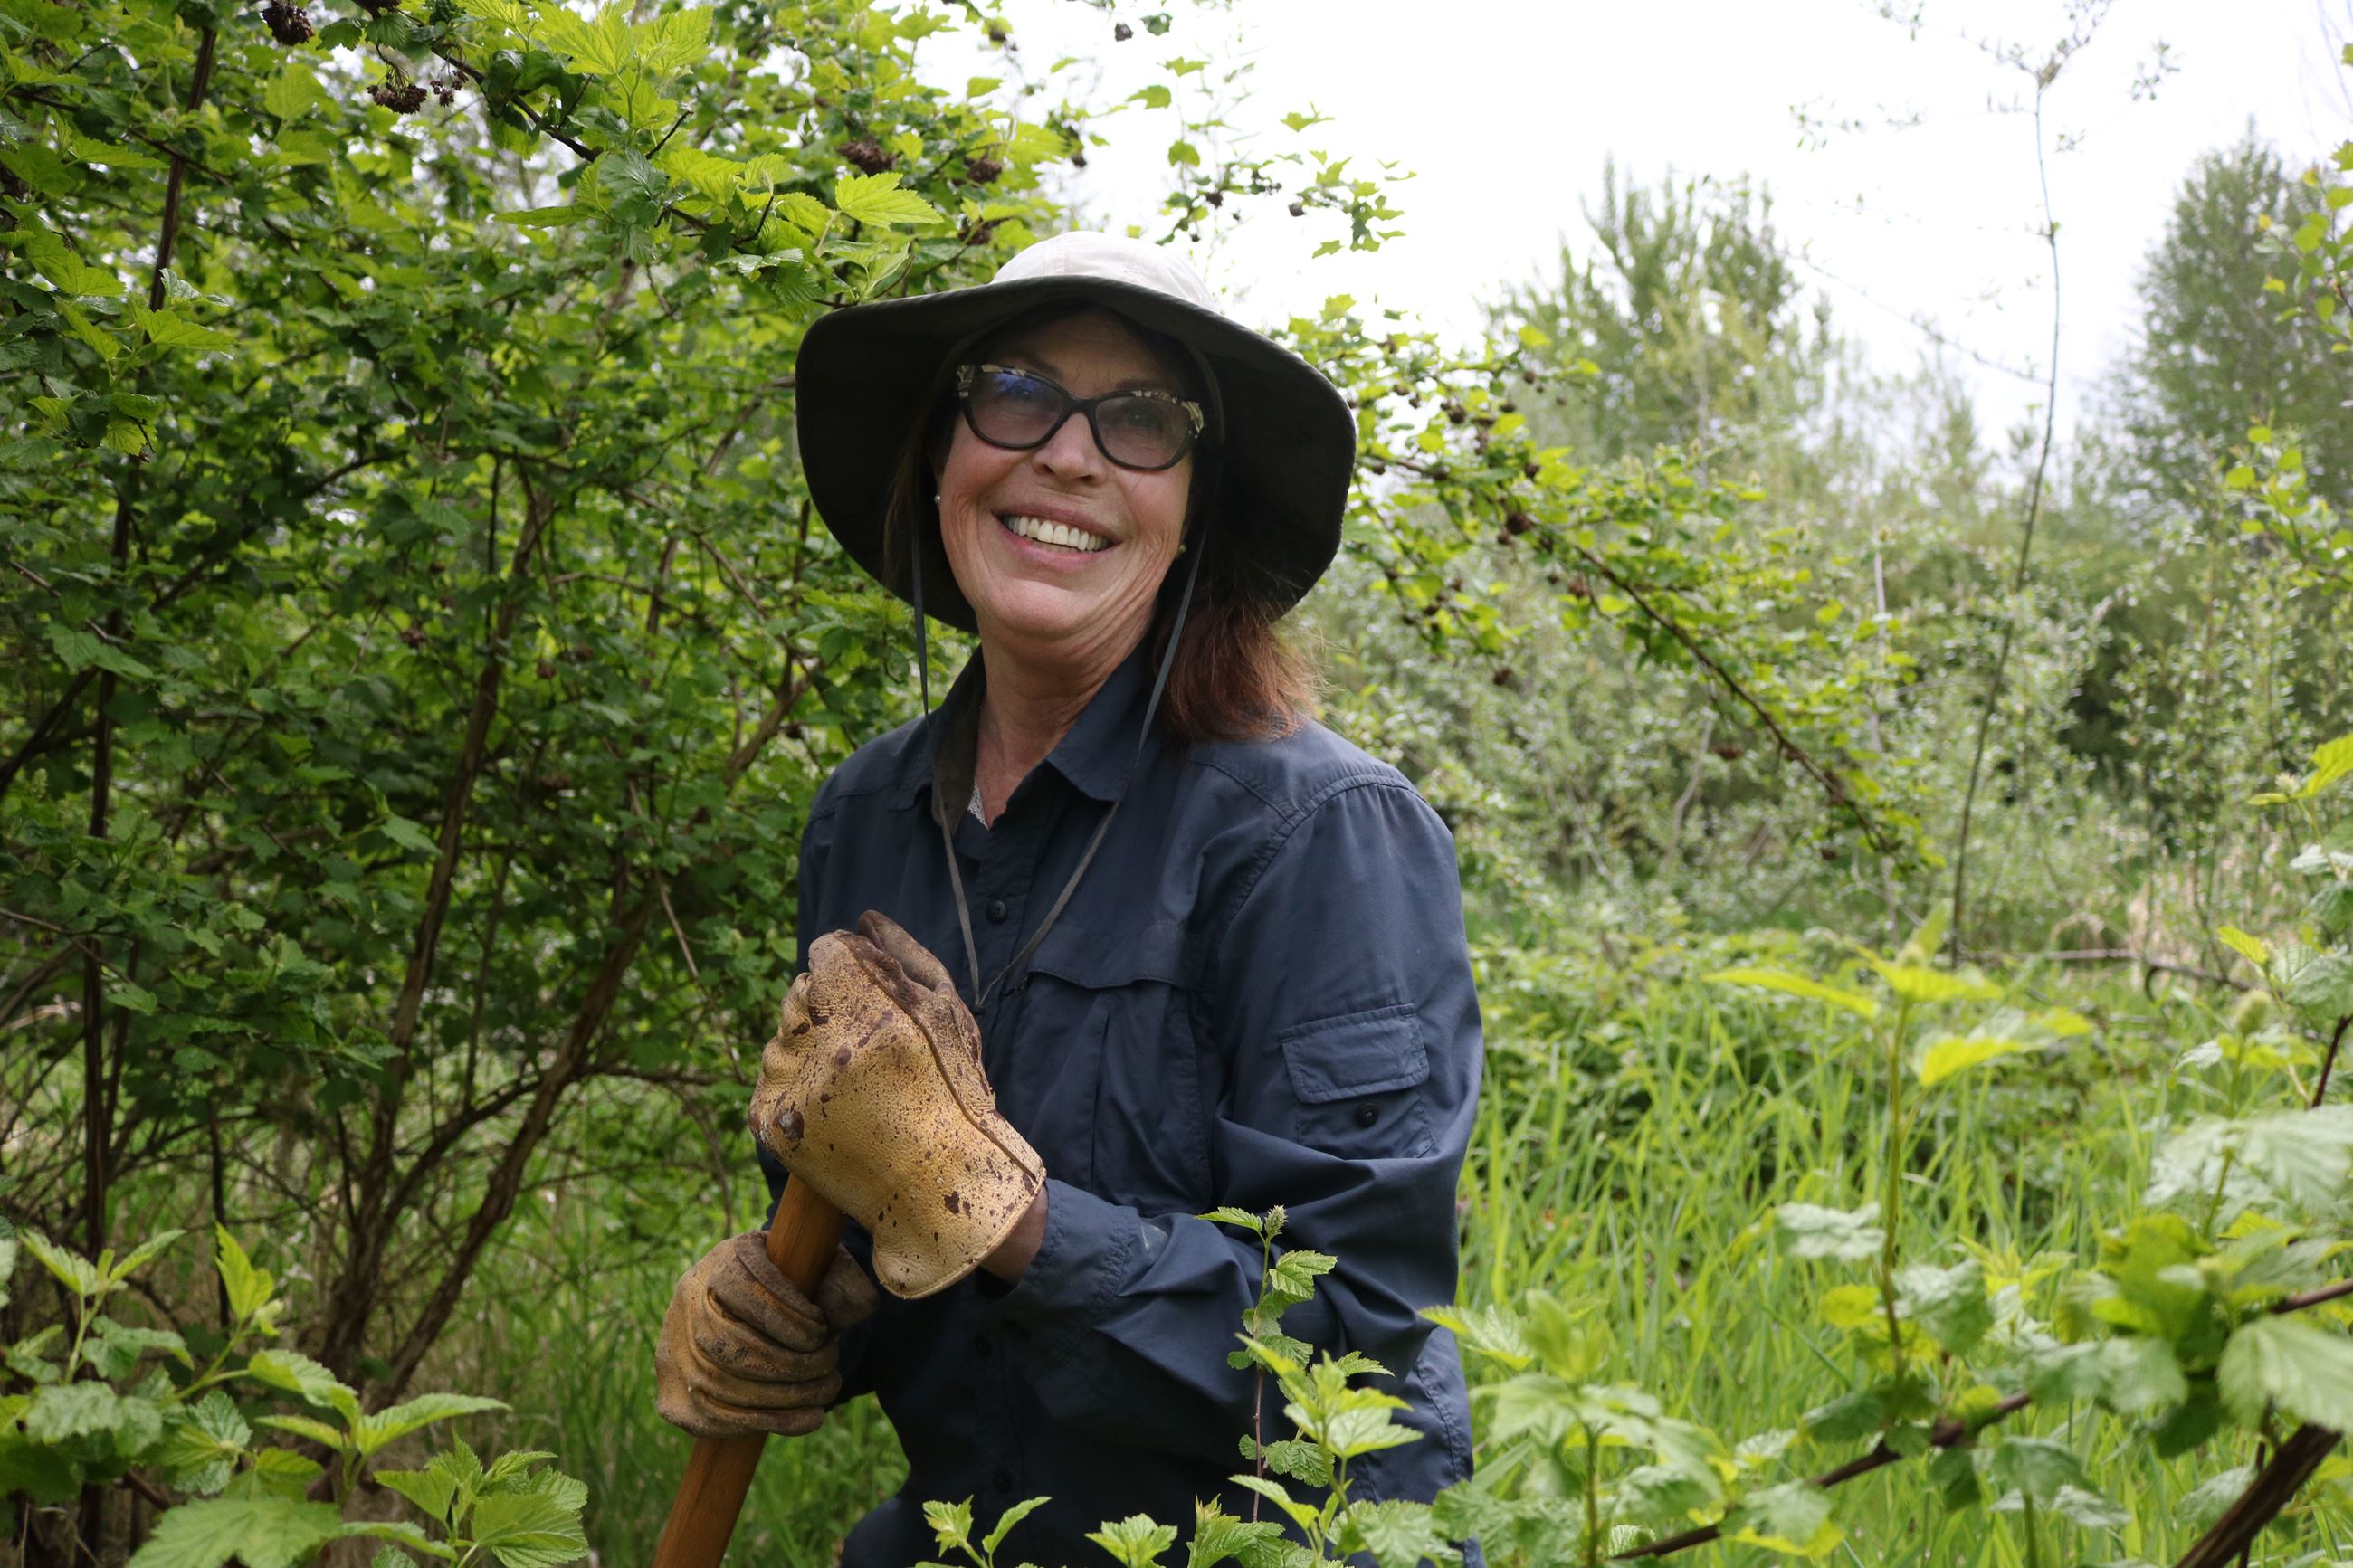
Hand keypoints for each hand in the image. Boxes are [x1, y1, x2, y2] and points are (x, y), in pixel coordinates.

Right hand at [653, 1232, 877, 1438]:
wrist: (750, 1315)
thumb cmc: (799, 1290)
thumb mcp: (822, 1268)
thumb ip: (842, 1281)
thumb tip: (854, 1307)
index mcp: (722, 1260)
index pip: (745, 1290)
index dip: (790, 1318)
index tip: (824, 1332)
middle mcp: (687, 1301)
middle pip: (731, 1344)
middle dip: (791, 1363)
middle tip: (829, 1365)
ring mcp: (672, 1350)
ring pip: (722, 1384)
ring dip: (785, 1397)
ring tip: (825, 1391)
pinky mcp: (672, 1397)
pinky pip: (714, 1419)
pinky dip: (769, 1422)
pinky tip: (808, 1419)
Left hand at [750, 910, 1044, 1299]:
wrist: (945, 1183)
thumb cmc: (956, 1090)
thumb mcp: (949, 1010)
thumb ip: (905, 954)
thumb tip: (863, 919)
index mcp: (871, 1002)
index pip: (825, 953)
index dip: (851, 974)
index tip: (873, 1005)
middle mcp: (828, 1040)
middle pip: (799, 995)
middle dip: (828, 1015)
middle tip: (868, 1057)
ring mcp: (798, 1084)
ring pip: (778, 1042)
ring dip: (805, 1056)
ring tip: (852, 1090)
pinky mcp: (778, 1126)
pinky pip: (764, 1089)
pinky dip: (789, 1096)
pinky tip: (829, 1112)